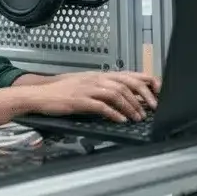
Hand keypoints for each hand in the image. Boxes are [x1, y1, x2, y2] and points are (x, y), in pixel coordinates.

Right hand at [22, 71, 159, 122]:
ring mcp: (87, 88)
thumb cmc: (62, 92)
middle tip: (151, 110)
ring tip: (138, 118)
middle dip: (142, 97)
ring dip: (130, 106)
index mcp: (98, 75)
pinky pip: (100, 106)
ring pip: (116, 94)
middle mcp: (95, 78)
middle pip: (126, 83)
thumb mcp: (85, 86)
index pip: (128, 75)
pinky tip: (120, 120)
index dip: (145, 83)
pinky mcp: (79, 100)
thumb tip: (124, 98)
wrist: (40, 95)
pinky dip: (113, 113)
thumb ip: (103, 89)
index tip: (157, 94)